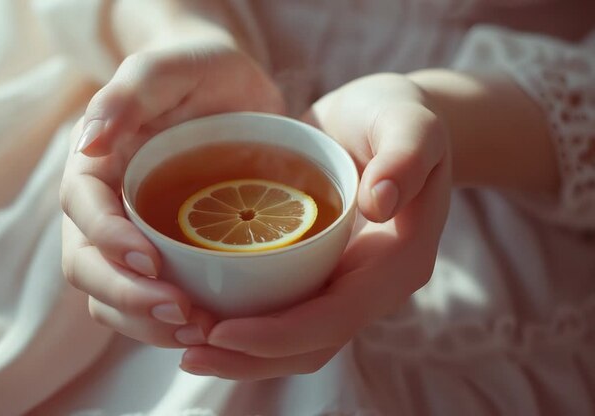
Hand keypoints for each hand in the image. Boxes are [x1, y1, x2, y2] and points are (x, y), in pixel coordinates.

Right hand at [60, 41, 283, 347]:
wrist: (230, 90)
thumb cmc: (196, 72)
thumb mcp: (166, 68)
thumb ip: (127, 95)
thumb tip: (88, 143)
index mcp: (95, 164)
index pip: (83, 211)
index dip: (109, 242)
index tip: (152, 261)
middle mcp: (104, 207)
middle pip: (89, 266)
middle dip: (128, 296)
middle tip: (183, 313)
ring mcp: (131, 236)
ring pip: (113, 297)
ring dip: (147, 323)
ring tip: (200, 330)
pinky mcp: (164, 256)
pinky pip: (150, 301)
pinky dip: (170, 323)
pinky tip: (210, 327)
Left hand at [180, 73, 451, 378]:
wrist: (389, 123)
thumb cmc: (398, 117)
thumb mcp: (411, 122)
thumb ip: (406, 155)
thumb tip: (380, 202)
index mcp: (398, 264)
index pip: (336, 317)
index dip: (278, 335)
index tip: (219, 331)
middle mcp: (372, 288)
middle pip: (310, 345)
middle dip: (248, 358)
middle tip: (186, 352)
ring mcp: (345, 285)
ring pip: (294, 342)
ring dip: (241, 354)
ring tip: (184, 345)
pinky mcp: (320, 274)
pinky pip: (283, 313)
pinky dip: (244, 324)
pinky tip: (200, 313)